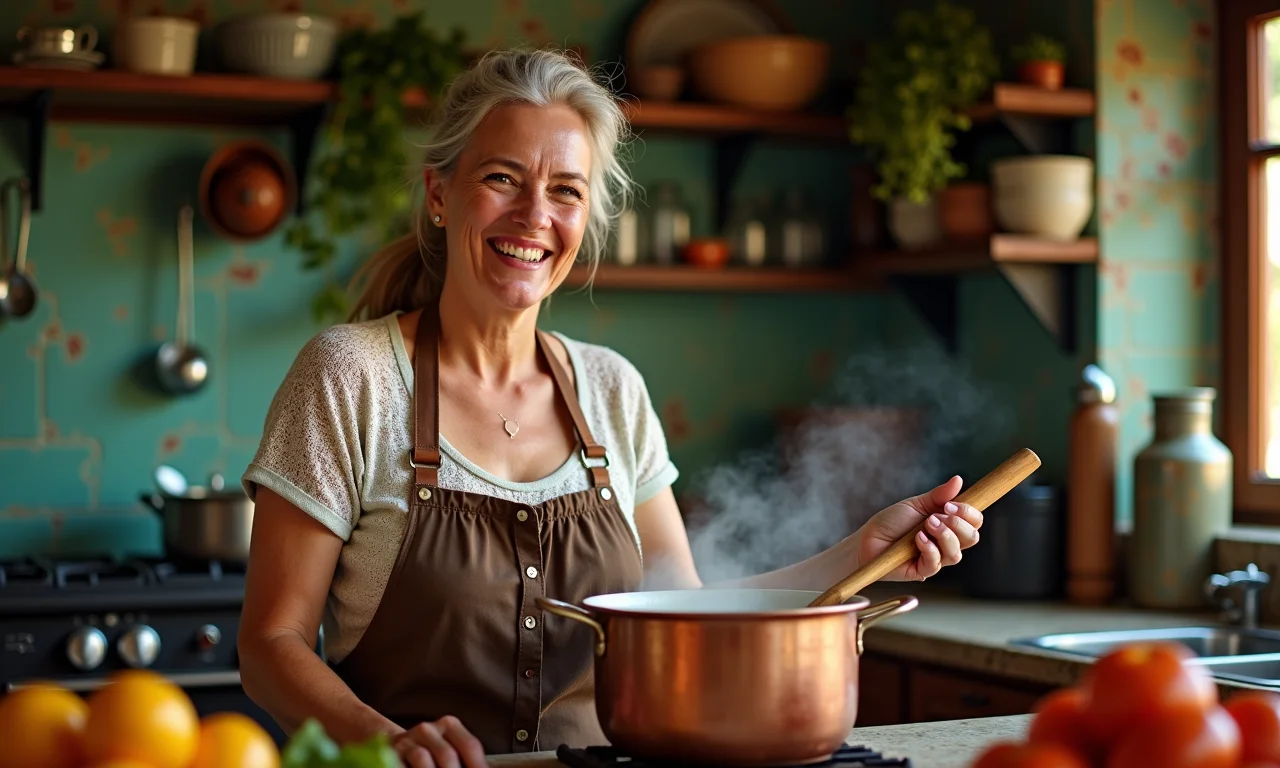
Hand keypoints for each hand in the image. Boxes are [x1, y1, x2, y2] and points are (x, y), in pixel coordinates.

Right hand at [391, 715, 487, 767]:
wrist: (395, 748)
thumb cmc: (430, 756)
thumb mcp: (448, 753)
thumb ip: (465, 762)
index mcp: (450, 726)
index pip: (470, 746)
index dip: (478, 766)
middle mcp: (429, 729)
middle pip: (448, 755)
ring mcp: (407, 739)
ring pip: (423, 758)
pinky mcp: (390, 751)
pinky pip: (400, 764)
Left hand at [854, 475, 982, 581]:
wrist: (868, 538)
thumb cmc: (892, 521)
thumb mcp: (916, 504)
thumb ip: (939, 495)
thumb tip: (958, 480)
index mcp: (948, 524)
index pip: (974, 522)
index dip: (969, 514)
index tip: (951, 505)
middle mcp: (946, 542)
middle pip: (972, 538)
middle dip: (958, 524)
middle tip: (936, 516)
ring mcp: (936, 557)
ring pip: (956, 554)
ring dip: (944, 536)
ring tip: (926, 525)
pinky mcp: (922, 571)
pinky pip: (935, 564)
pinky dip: (929, 549)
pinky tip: (918, 539)